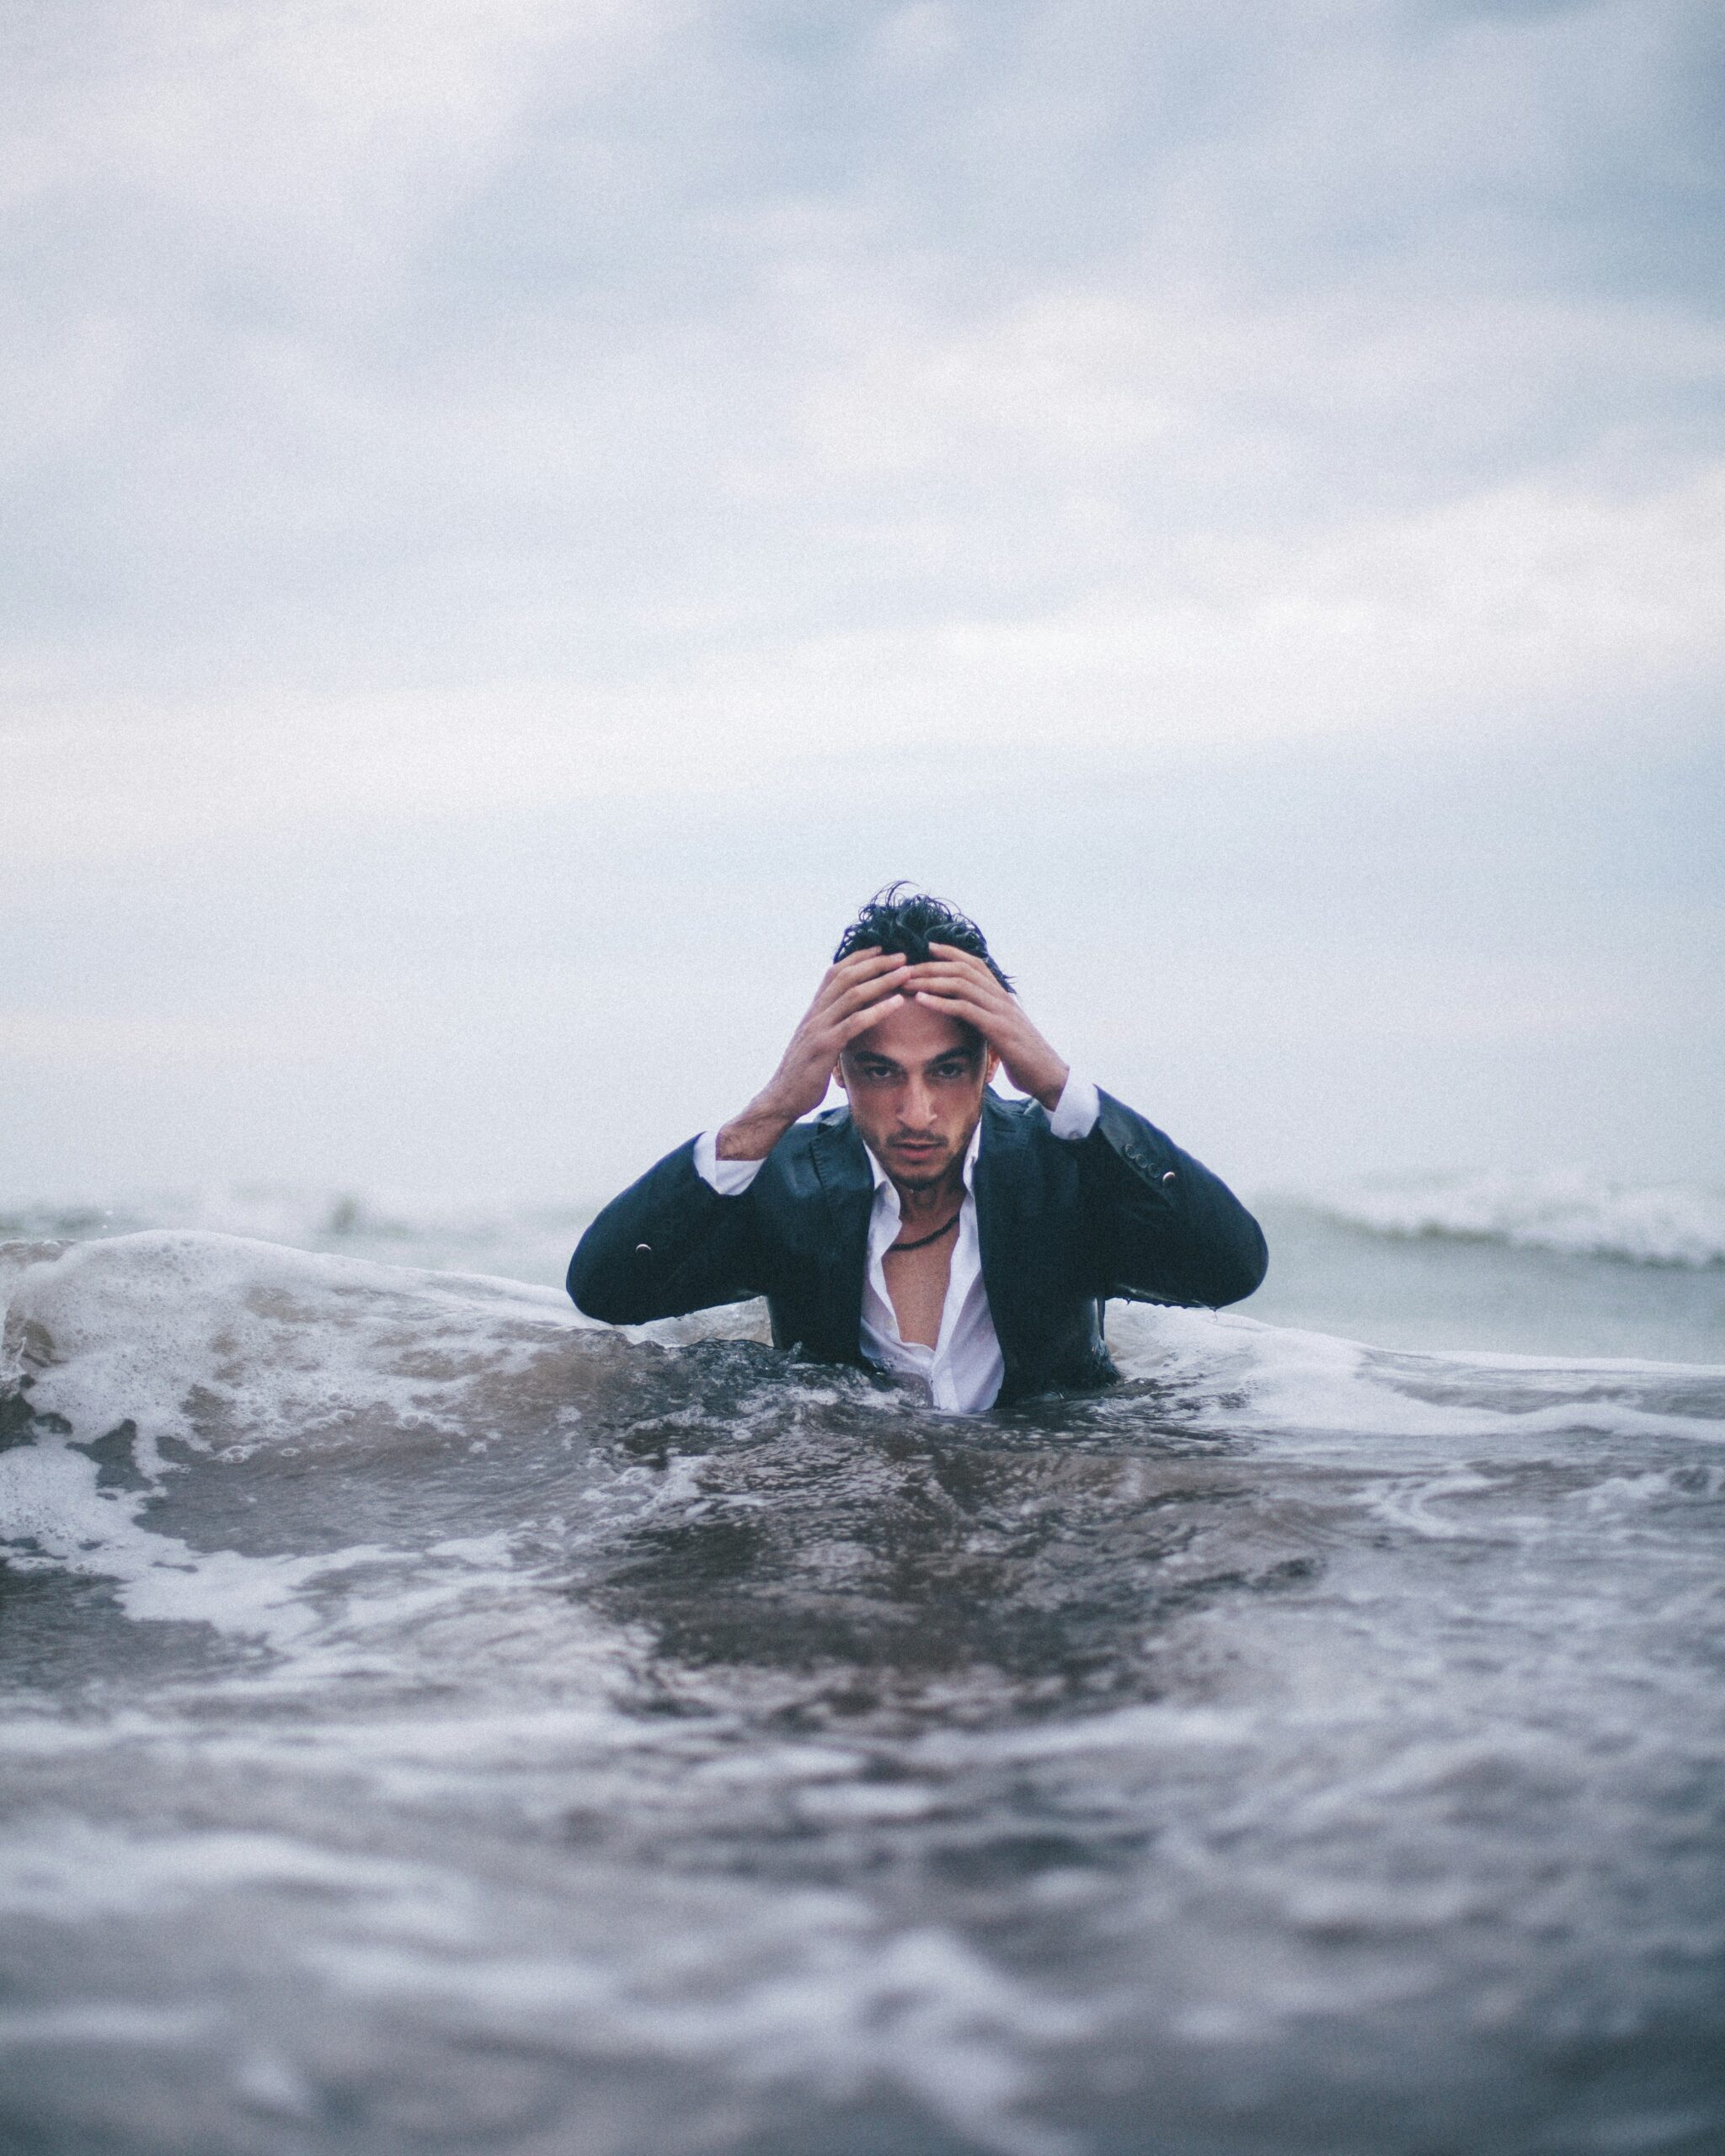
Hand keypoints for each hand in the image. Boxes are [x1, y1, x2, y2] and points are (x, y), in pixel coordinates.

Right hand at [716, 949, 908, 1158]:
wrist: (781, 1099)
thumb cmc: (803, 1075)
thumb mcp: (817, 1044)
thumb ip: (832, 1028)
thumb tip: (852, 1021)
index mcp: (813, 1011)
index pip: (835, 974)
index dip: (858, 959)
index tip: (881, 950)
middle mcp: (814, 1014)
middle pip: (846, 977)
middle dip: (876, 963)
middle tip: (902, 956)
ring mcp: (818, 1029)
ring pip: (852, 995)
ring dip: (882, 980)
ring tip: (906, 973)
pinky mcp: (824, 1047)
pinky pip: (854, 1023)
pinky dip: (878, 1010)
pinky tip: (897, 1003)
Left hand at [900, 944, 1069, 1110]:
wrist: (1049, 1076)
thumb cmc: (1023, 1058)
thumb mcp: (1002, 1032)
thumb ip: (987, 1019)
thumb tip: (967, 1018)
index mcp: (1002, 996)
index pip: (975, 964)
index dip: (952, 952)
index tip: (928, 946)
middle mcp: (1001, 998)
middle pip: (963, 970)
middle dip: (932, 966)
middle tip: (906, 968)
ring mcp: (1001, 1012)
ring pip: (962, 985)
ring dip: (931, 981)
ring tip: (907, 982)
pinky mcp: (998, 1029)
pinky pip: (965, 1009)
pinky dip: (941, 1002)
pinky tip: (921, 1001)